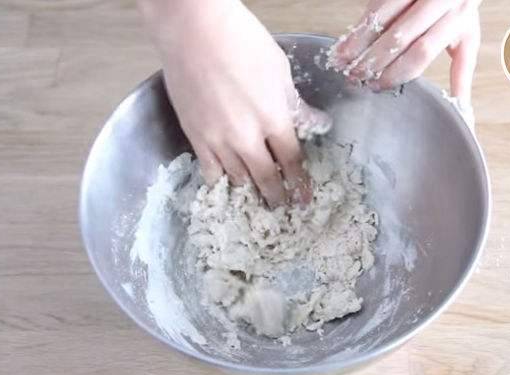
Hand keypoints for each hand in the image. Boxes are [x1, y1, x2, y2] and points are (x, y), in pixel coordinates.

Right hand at [138, 0, 311, 206]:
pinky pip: (210, 171)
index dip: (300, 183)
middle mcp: (247, 137)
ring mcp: (218, 140)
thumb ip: (296, 105)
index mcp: (274, 119)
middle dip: (277, 196)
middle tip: (282, 208)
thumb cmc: (241, 42)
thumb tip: (316, 123)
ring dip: (250, 193)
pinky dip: (221, 183)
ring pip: (238, 179)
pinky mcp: (195, 137)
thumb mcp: (280, 71)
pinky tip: (227, 189)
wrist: (193, 30)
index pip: (292, 162)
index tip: (304, 198)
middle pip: (266, 178)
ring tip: (257, 202)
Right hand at [329, 0, 480, 103]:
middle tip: (356, 77)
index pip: (421, 52)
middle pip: (399, 37)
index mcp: (457, 20)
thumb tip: (461, 111)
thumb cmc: (459, 9)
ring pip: (382, 18)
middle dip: (373, 60)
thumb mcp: (466, 39)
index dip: (396, 71)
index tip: (378, 85)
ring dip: (359, 42)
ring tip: (343, 61)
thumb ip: (461, 74)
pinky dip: (359, 25)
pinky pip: (376, 4)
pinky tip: (346, 40)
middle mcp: (439, 1)